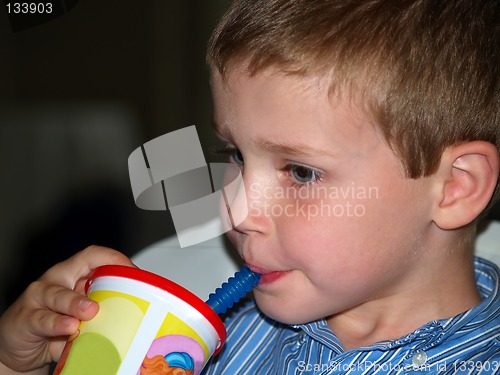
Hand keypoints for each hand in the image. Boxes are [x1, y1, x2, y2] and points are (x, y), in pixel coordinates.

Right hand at [0, 246, 134, 372]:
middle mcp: (56, 280)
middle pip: (80, 267)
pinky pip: (42, 319)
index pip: (95, 256)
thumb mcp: (81, 317)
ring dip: (76, 302)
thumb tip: (133, 318)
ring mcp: (38, 297)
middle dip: (103, 275)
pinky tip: (68, 328)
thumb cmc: (54, 327)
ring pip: (58, 294)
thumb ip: (101, 313)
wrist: (19, 347)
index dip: (115, 259)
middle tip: (120, 289)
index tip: (134, 273)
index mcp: (74, 275)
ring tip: (90, 311)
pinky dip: (57, 324)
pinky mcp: (25, 318)